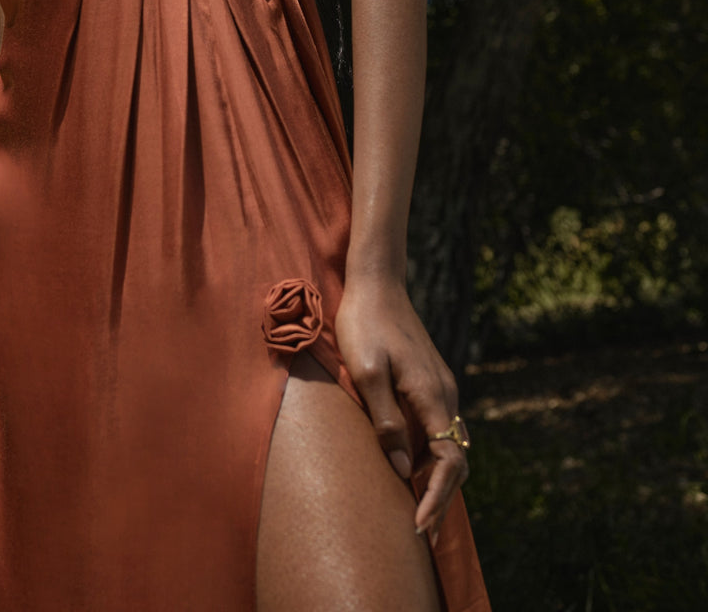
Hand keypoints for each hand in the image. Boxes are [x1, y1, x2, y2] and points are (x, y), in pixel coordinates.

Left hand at [335, 272, 467, 540]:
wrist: (375, 283)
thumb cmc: (364, 324)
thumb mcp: (366, 373)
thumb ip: (385, 421)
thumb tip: (402, 470)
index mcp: (432, 396)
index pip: (448, 461)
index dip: (436, 497)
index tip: (419, 525)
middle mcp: (444, 394)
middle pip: (454, 459)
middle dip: (440, 499)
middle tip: (422, 535)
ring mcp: (439, 387)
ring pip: (448, 444)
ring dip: (435, 479)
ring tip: (416, 511)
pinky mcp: (429, 380)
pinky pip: (438, 428)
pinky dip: (430, 456)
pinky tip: (411, 467)